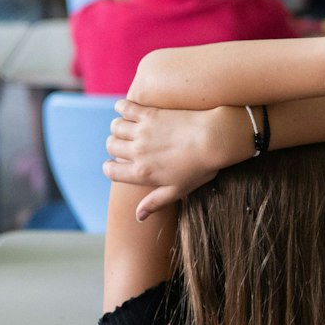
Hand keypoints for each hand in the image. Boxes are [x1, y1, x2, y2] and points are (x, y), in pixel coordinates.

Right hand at [103, 102, 238, 221]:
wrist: (214, 139)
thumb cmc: (199, 168)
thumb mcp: (178, 191)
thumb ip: (155, 202)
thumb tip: (138, 217)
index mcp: (142, 172)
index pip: (111, 171)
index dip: (110, 168)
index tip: (117, 165)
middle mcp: (137, 151)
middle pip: (111, 146)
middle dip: (114, 147)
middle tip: (126, 145)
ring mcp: (142, 131)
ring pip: (115, 127)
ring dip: (118, 128)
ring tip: (127, 128)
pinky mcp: (149, 113)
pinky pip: (125, 107)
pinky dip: (122, 107)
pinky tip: (125, 109)